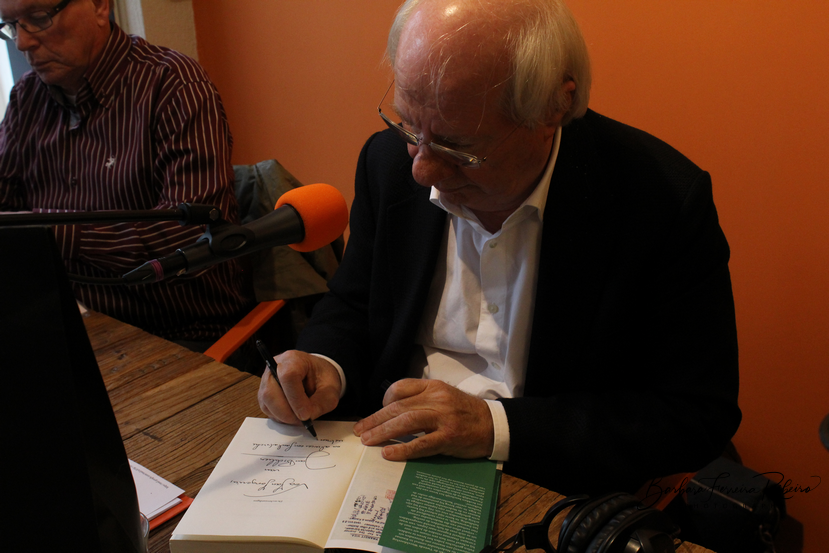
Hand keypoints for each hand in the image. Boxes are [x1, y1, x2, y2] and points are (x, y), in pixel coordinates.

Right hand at [257, 350, 340, 425]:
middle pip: (271, 392)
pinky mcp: (263, 393)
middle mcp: (275, 367)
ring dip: (284, 416)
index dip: (296, 399)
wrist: (316, 373)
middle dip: (287, 412)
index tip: (306, 415)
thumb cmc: (322, 377)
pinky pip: (267, 409)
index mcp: (294, 359)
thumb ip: (319, 403)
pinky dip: (280, 417)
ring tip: (300, 417)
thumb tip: (305, 417)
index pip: (288, 377)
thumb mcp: (330, 390)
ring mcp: (266, 380)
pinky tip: (293, 414)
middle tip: (303, 421)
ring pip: (267, 402)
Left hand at [353, 379, 493, 459]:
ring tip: (368, 441)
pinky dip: (403, 449)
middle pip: (399, 406)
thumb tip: (391, 413)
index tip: (376, 414)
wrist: (492, 424)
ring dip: (384, 432)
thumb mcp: (443, 397)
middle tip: (360, 431)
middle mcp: (437, 399)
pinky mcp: (449, 437)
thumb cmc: (464, 412)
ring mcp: (444, 418)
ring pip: (407, 421)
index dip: (384, 401)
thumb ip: (420, 400)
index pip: (400, 388)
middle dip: (376, 419)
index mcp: (433, 386)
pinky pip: (422, 443)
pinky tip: (389, 454)